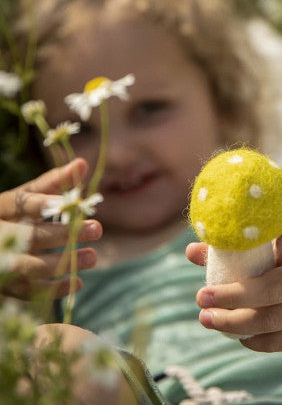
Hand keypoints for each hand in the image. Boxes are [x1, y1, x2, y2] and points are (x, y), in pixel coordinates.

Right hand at [0, 159, 101, 299]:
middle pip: (29, 236)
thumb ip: (54, 182)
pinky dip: (53, 289)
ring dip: (62, 263)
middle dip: (63, 234)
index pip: (23, 203)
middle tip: (97, 228)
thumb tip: (82, 163)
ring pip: (29, 267)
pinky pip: (28, 291)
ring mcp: (0, 262)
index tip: (74, 202)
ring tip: (93, 257)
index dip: (47, 203)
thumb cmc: (14, 215)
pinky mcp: (5, 285)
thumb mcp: (28, 195)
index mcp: (3, 207)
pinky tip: (77, 282)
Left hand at [186, 226, 281, 351]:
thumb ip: (232, 243)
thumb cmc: (278, 250)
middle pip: (276, 289)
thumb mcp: (264, 240)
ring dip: (234, 322)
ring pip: (273, 319)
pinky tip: (232, 333)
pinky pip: (279, 340)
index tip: (281, 241)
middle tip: (201, 297)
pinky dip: (253, 339)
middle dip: (234, 296)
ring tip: (205, 318)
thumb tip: (192, 251)